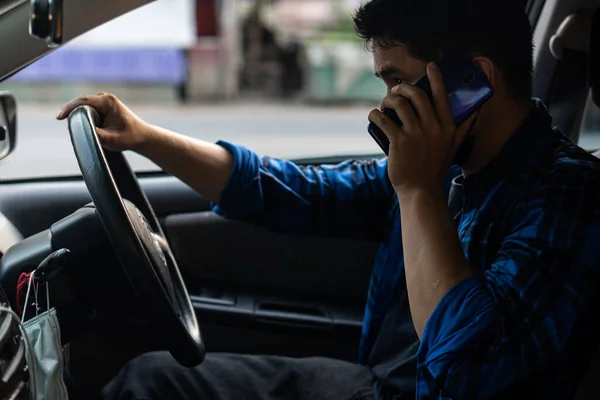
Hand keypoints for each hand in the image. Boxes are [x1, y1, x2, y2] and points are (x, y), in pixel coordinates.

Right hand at [56, 92, 150, 151]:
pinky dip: (82, 115)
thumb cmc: (129, 137)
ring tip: (74, 126)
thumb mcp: (111, 140)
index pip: (83, 101)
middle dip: (72, 112)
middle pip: (81, 102)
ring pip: (83, 105)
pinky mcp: (102, 105)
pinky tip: (78, 123)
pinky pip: (87, 108)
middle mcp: (105, 98)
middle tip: (66, 125)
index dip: (69, 108)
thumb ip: (96, 134)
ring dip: (77, 114)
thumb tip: (81, 130)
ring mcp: (104, 100)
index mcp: (108, 102)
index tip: (59, 118)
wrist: (141, 136)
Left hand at [368, 62, 476, 193]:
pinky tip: (374, 115)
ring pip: (399, 104)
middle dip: (403, 87)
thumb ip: (464, 127)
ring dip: (388, 100)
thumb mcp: (454, 146)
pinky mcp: (399, 142)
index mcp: (447, 127)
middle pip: (417, 95)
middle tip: (396, 89)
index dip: (436, 78)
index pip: (442, 96)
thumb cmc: (435, 168)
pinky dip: (376, 114)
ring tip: (385, 105)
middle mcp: (433, 127)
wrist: (421, 190)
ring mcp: (415, 134)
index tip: (431, 66)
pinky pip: (384, 120)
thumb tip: (476, 109)